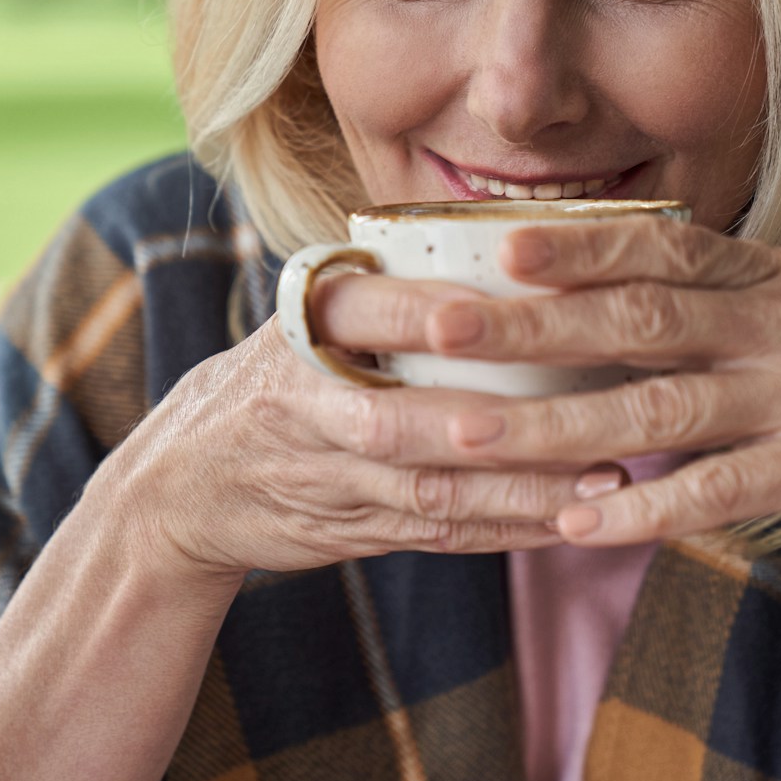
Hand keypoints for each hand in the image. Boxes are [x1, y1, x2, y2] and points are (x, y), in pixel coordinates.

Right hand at [101, 273, 585, 581]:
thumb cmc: (274, 382)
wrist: (178, 486)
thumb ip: (382, 294)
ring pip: (424, 488)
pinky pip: (431, 534)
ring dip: (516, 490)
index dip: (417, 313)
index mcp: (296, 328)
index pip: (356, 311)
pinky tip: (567, 522)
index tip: (491, 309)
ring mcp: (320, 474)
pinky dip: (501, 532)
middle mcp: (301, 401)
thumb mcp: (300, 322)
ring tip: (602, 478)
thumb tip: (520, 247)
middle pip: (391, 418)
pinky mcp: (342, 528)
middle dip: (481, 423)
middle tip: (573, 413)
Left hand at [409, 217, 780, 570]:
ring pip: (662, 410)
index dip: (579, 245)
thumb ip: (709, 297)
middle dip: (532, 326)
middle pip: (641, 319)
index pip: (663, 249)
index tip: (496, 245)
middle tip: (441, 330)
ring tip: (470, 436)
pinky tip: (574, 522)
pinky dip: (641, 509)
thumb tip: (589, 281)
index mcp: (773, 275)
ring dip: (557, 425)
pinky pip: (718, 492)